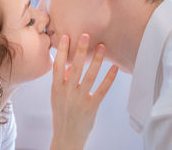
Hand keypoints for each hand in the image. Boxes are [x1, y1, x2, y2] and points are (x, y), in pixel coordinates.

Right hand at [50, 34, 117, 149]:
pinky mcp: (91, 107)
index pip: (58, 65)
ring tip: (102, 47)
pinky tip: (114, 68)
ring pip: (90, 76)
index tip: (66, 37)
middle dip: (81, 50)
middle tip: (86, 35)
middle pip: (75, 67)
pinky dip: (109, 78)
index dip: (61, 51)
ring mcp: (79, 99)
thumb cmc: (61, 114)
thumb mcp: (57, 97)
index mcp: (56, 88)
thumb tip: (70, 66)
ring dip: (97, 60)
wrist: (66, 137)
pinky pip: (102, 90)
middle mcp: (67, 92)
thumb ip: (62, 81)